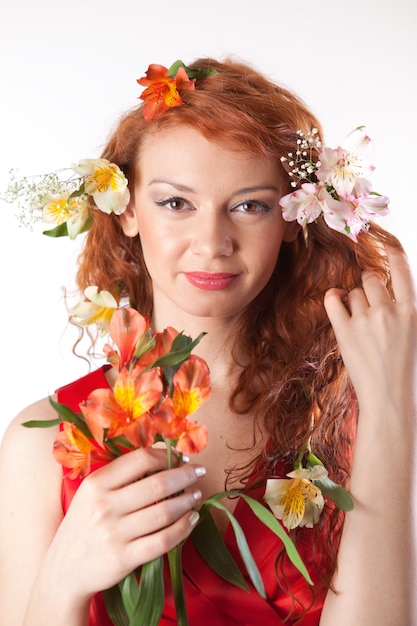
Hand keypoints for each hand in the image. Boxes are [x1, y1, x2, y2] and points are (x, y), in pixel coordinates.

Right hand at [43, 447, 204, 598]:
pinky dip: (183, 528)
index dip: (167, 456)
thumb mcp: (91, 494)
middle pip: (157, 483)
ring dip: (188, 500)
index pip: (140, 459)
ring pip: (164, 511)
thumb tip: (162, 453)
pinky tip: (192, 519)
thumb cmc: (83, 525)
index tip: (183, 457)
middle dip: (185, 475)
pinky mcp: (123, 559)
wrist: (63, 571)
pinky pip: (163, 541)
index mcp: (96, 484)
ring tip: (197, 495)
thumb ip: (121, 475)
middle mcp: (104, 506)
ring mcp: (114, 534)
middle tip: (199, 472)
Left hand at [324, 247, 416, 417]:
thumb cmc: (405, 371)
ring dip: (353, 300)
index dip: (393, 254)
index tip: (387, 245)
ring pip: (352, 292)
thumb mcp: (414, 335)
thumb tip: (388, 294)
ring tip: (360, 320)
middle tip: (369, 302)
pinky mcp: (344, 332)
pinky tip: (335, 301)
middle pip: (371, 279)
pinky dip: (332, 298)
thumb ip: (403, 312)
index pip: (403, 270)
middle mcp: (389, 311)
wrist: (390, 401)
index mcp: (412, 312)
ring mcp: (365, 321)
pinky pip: (332, 301)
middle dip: (368, 286)